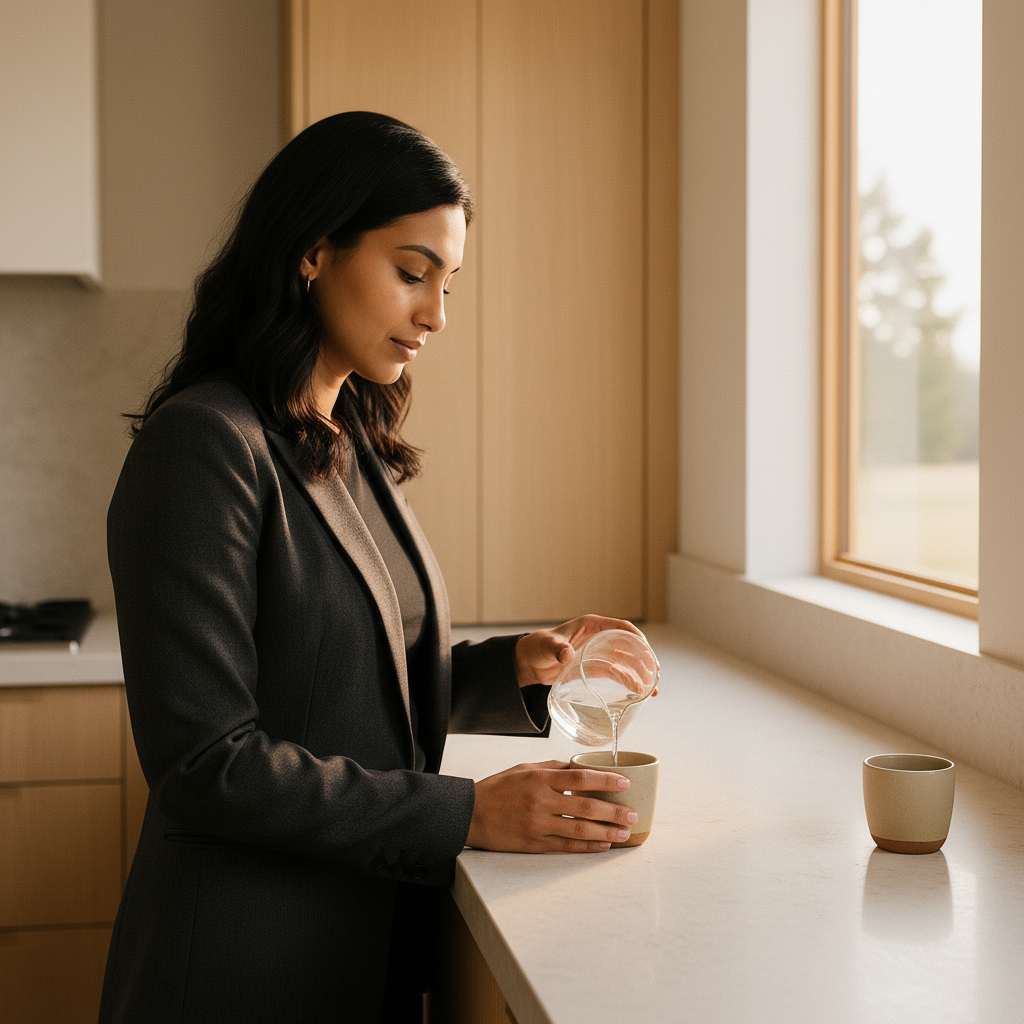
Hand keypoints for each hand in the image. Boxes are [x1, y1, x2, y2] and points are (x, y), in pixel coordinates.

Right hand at [465, 760, 636, 852]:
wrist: (469, 814)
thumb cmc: (498, 788)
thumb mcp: (523, 769)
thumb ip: (552, 768)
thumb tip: (579, 767)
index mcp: (540, 779)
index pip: (579, 777)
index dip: (605, 781)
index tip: (625, 783)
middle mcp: (541, 801)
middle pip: (585, 807)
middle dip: (613, 811)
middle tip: (633, 814)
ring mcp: (538, 824)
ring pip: (579, 830)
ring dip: (606, 832)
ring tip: (625, 833)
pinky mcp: (534, 844)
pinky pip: (566, 846)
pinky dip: (587, 846)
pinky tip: (603, 845)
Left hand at [514, 614, 658, 692]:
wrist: (526, 663)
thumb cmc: (536, 648)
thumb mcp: (547, 646)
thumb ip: (557, 649)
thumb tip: (566, 654)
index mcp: (591, 625)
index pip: (621, 627)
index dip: (637, 638)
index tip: (648, 652)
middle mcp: (598, 637)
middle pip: (628, 645)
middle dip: (644, 659)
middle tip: (656, 674)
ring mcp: (597, 652)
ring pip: (625, 661)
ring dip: (639, 673)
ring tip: (651, 689)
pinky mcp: (593, 667)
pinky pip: (616, 672)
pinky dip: (627, 680)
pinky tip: (637, 692)